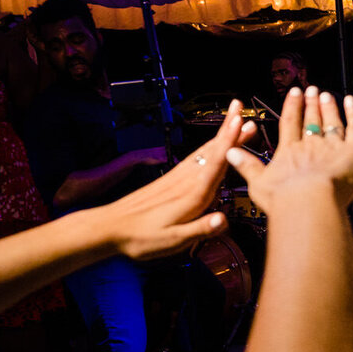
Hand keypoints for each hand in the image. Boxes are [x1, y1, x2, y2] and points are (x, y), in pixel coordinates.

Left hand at [94, 101, 253, 259]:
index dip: (230, 143)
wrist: (111, 228)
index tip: (239, 123)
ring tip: (234, 121)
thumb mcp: (173, 240)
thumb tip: (222, 220)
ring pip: (205, 152)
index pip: (215, 164)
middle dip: (228, 130)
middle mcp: (185, 182)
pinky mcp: (171, 181)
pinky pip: (196, 159)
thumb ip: (200, 229)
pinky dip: (209, 148)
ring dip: (221, 136)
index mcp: (191, 196)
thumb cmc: (140, 237)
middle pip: (212, 151)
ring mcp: (178, 179)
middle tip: (241, 111)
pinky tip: (213, 146)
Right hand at [227, 87, 352, 212]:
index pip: (290, 122)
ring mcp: (333, 146)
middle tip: (312, 90)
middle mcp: (311, 144)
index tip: (294, 93)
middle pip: (311, 119)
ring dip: (329, 107)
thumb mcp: (259, 184)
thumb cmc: (285, 200)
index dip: (292, 106)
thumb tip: (230, 153)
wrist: (310, 204)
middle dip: (311, 103)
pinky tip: (350, 102)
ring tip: (326, 95)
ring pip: (332, 121)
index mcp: (290, 150)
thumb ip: (247, 166)